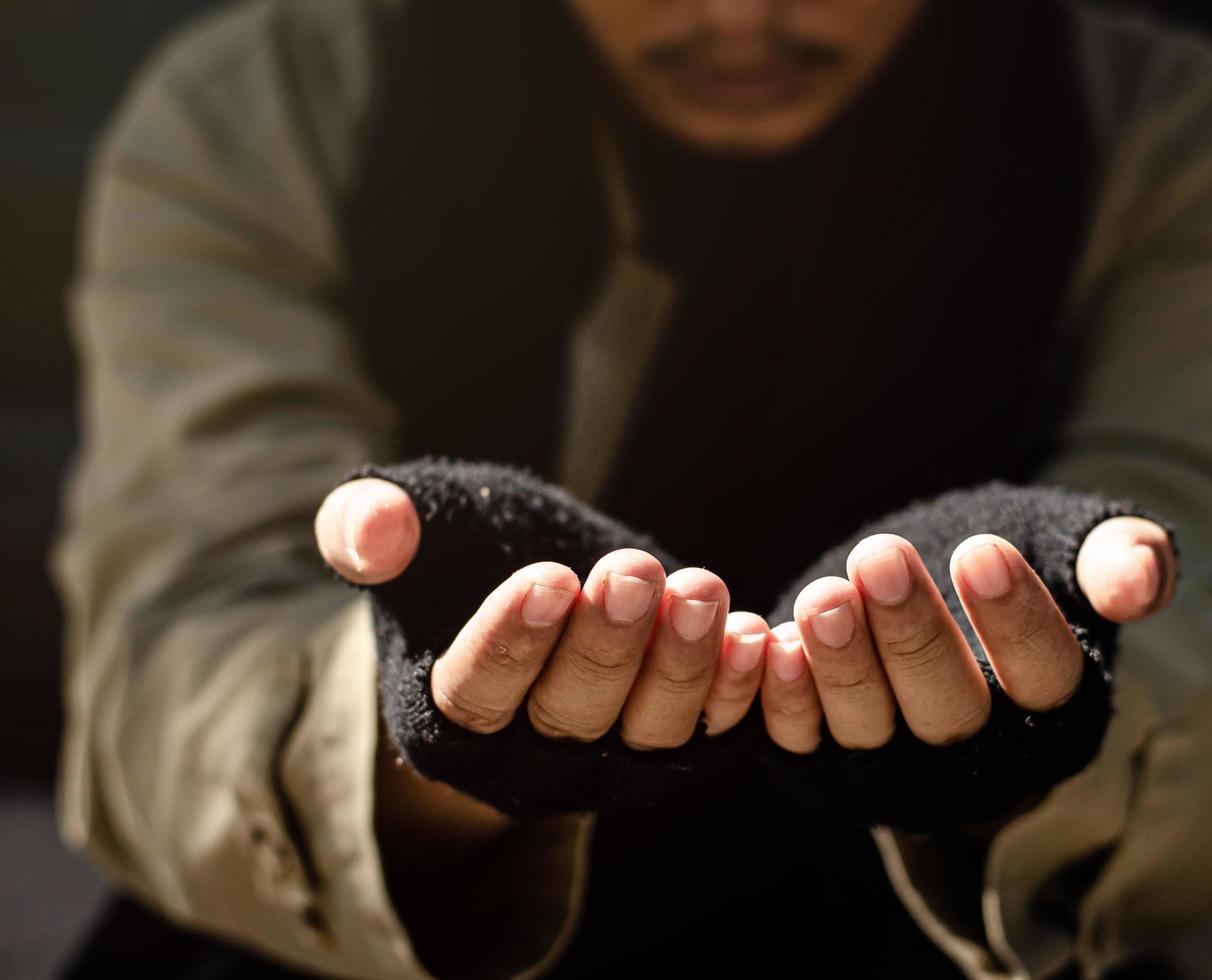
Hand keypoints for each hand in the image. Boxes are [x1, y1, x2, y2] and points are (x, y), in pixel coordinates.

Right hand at [315, 477, 770, 752]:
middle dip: (605, 644)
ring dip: (681, 663)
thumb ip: (372, 527)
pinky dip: (736, 689)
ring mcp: (609, 761)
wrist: (545, 583)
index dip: (511, 642)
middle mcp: (528, 758)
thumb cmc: (468, 554)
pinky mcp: (676, 749)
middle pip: (570, 714)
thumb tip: (368, 530)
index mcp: (447, 719)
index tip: (547, 578)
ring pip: (650, 729)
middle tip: (632, 572)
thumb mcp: (419, 530)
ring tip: (700, 591)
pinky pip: (713, 732)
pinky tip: (754, 634)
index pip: (476, 694)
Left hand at [760, 516, 1176, 753]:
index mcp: (1059, 716)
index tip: (981, 552)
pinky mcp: (830, 772)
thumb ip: (1119, 559)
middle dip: (914, 636)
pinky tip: (775, 643)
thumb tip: (1140, 586)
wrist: (921, 586)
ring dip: (844, 667)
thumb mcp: (1072, 547)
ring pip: (874, 734)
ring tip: (825, 597)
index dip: (1015, 621)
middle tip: (882, 558)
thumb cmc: (1007, 562)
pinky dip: (786, 702)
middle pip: (952, 713)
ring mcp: (902, 778)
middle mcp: (984, 766)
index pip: (1046, 679)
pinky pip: (803, 749)